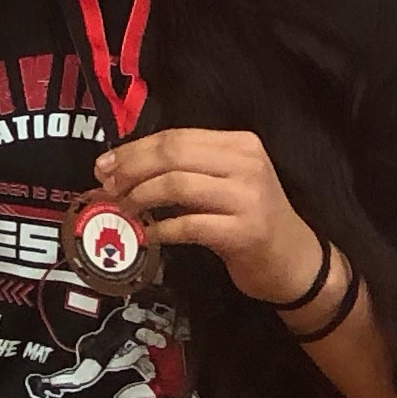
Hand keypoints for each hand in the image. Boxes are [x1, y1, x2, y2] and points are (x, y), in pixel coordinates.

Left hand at [95, 127, 323, 305]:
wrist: (293, 260)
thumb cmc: (248, 217)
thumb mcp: (222, 182)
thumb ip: (182, 170)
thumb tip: (118, 170)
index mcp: (239, 143)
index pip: (175, 137)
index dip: (133, 150)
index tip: (103, 166)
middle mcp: (246, 163)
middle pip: (172, 155)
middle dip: (131, 169)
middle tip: (106, 187)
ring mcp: (247, 197)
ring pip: (177, 185)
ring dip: (141, 197)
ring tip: (124, 209)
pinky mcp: (244, 232)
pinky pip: (189, 225)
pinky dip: (161, 229)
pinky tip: (147, 235)